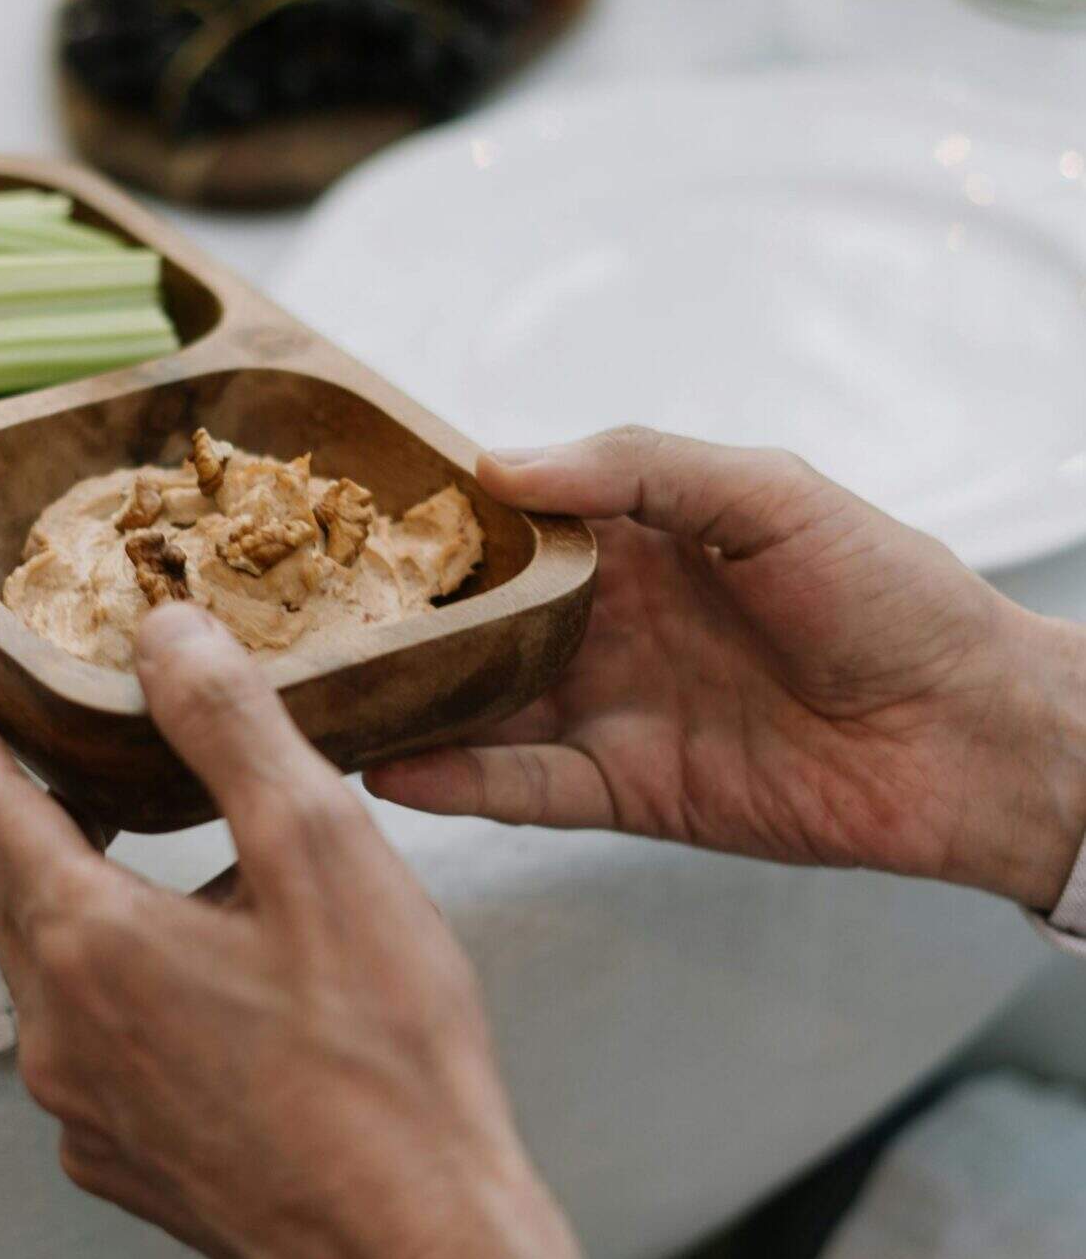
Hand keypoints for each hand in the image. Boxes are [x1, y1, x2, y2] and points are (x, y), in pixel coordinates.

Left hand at [0, 607, 593, 1258]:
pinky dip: (118, 990)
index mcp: (88, 945)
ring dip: (79, 903)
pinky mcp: (128, 1165)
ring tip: (150, 856)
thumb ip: (231, 727)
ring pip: (51, 974)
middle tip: (71, 756)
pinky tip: (204, 981)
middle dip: (28, 817)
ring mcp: (86, 1113)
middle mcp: (58, 1035)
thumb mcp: (323, 852)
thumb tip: (164, 633)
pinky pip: (91, 1049)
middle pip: (11, 893)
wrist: (422, 1255)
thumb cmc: (385, 1060)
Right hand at [369, 427, 1085, 911]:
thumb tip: (499, 464)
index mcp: (639, 537)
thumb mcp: (768, 492)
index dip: (430, 513)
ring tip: (309, 695)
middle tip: (285, 612)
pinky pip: (526, 788)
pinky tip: (389, 768)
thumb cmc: (889, 591)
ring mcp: (614, 710)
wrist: (972, 733)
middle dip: (392, 615)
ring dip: (406, 701)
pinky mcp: (632, 795)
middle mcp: (610, 623)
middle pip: (475, 618)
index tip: (336, 504)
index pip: (510, 520)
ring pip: (482, 706)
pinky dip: (460, 782)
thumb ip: (636, 466)